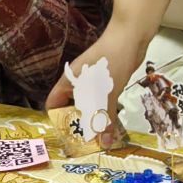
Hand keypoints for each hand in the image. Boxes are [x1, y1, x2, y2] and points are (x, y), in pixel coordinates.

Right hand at [44, 26, 148, 145]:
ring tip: (98, 139)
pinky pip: (101, 101)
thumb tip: (104, 144)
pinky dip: (104, 112)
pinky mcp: (106, 82)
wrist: (130, 37)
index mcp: (68, 83)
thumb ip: (104, 119)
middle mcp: (77, 83)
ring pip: (88, 105)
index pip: (53, 105)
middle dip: (77, 125)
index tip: (65, 138)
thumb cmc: (111, 61)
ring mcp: (92, 82)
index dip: (56, 122)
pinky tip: (111, 124)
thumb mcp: (106, 93)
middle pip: (70, 107)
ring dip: (93, 119)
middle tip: (84, 145)